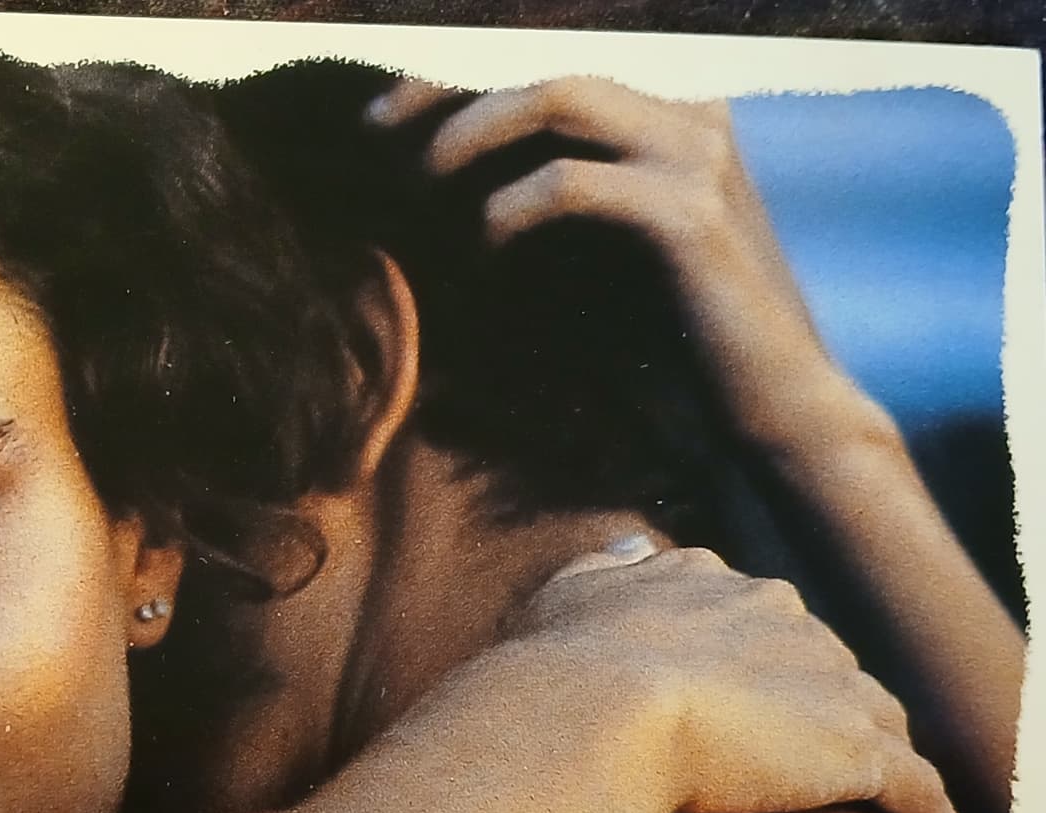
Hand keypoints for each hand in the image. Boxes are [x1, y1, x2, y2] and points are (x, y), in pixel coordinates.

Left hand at [367, 76, 886, 466]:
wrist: (770, 411)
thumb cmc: (678, 348)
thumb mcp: (596, 262)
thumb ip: (541, 212)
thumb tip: (433, 189)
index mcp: (670, 119)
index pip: (552, 74)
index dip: (458, 81)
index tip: (379, 118)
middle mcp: (691, 116)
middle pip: (548, 68)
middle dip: (450, 94)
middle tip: (375, 132)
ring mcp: (698, 156)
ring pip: (561, 97)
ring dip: (475, 132)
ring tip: (421, 179)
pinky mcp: (691, 216)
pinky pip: (573, 183)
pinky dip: (512, 208)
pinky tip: (484, 246)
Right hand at [503, 543, 987, 812]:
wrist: (592, 715)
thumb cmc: (557, 668)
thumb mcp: (564, 597)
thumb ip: (601, 570)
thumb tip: (629, 547)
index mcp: (716, 584)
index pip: (763, 620)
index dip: (765, 660)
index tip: (762, 694)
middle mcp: (784, 618)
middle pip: (828, 667)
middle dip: (828, 708)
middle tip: (818, 760)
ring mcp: (827, 682)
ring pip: (878, 721)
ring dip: (887, 759)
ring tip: (898, 804)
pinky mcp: (856, 751)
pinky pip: (918, 791)